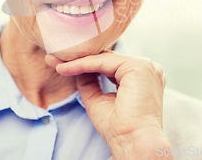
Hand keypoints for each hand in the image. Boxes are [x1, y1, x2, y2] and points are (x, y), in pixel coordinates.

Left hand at [45, 52, 173, 159]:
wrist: (133, 142)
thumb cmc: (119, 129)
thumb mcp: (98, 100)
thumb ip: (89, 81)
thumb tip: (75, 67)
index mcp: (143, 78)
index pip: (110, 65)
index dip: (85, 64)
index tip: (60, 65)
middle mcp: (148, 69)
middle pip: (107, 58)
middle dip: (78, 59)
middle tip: (53, 60)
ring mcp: (146, 66)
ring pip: (104, 58)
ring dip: (78, 61)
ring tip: (55, 63)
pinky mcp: (139, 66)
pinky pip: (104, 61)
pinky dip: (83, 64)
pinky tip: (65, 68)